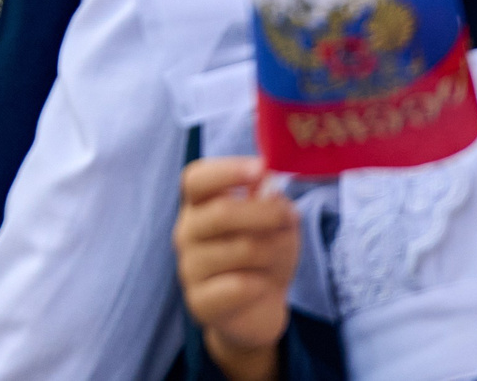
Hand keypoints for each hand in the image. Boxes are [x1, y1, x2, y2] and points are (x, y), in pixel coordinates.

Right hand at [174, 156, 298, 380]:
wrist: (259, 309)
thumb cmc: (264, 257)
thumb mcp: (276, 225)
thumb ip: (271, 203)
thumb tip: (268, 183)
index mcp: (199, 205)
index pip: (196, 179)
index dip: (227, 170)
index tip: (260, 168)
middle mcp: (186, 232)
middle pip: (220, 212)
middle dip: (264, 213)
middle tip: (289, 218)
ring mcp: (189, 267)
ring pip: (239, 250)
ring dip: (272, 252)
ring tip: (279, 258)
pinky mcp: (199, 301)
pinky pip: (238, 287)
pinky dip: (261, 285)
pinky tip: (262, 287)